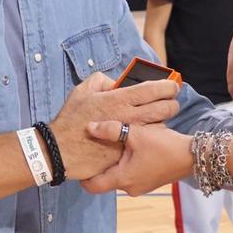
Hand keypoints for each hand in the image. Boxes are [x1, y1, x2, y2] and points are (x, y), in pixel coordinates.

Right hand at [50, 72, 180, 180]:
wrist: (60, 150)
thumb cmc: (70, 119)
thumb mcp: (82, 90)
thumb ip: (101, 80)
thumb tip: (116, 83)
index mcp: (119, 99)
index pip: (153, 89)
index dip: (168, 87)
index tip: (172, 86)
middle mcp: (128, 117)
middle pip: (163, 109)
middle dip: (172, 104)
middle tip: (172, 102)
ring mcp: (129, 137)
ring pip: (158, 127)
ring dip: (163, 121)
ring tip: (160, 118)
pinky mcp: (127, 152)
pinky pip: (145, 143)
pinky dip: (149, 138)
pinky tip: (146, 136)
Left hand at [80, 121, 192, 195]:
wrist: (192, 156)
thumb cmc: (163, 146)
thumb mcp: (135, 134)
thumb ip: (110, 130)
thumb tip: (90, 127)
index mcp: (122, 179)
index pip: (93, 185)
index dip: (82, 176)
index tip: (77, 162)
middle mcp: (129, 187)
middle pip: (106, 179)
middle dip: (100, 164)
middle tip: (93, 148)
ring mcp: (140, 186)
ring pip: (119, 175)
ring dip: (116, 162)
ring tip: (113, 145)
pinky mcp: (149, 181)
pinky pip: (131, 174)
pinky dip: (127, 163)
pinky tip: (131, 148)